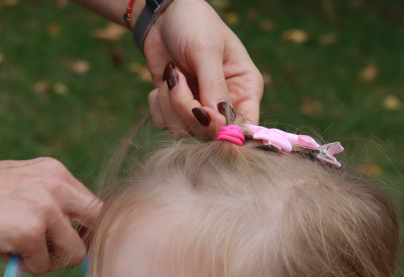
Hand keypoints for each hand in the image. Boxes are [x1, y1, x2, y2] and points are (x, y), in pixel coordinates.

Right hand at [0, 157, 97, 274]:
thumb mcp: (18, 184)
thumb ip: (46, 202)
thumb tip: (71, 239)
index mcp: (56, 172)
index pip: (95, 209)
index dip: (83, 232)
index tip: (60, 243)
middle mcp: (58, 186)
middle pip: (97, 229)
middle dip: (77, 247)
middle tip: (50, 254)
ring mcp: (46, 208)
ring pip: (75, 254)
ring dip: (50, 262)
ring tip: (21, 252)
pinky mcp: (29, 232)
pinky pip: (43, 266)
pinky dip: (24, 266)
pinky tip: (3, 250)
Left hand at [142, 0, 262, 137]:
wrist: (161, 17)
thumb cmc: (194, 24)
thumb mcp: (206, 50)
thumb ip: (213, 86)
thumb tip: (219, 121)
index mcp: (245, 89)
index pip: (245, 125)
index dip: (225, 130)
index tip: (205, 115)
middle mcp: (225, 104)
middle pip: (209, 133)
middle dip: (186, 108)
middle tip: (177, 78)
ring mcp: (200, 109)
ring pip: (183, 131)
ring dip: (169, 104)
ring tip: (171, 73)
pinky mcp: (176, 110)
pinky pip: (164, 124)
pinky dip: (158, 104)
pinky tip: (163, 81)